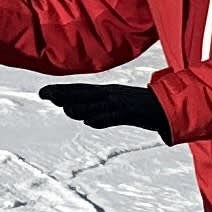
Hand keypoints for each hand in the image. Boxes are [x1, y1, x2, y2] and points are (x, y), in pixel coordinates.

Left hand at [39, 82, 170, 139]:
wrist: (167, 107)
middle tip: (43, 94)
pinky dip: (103, 119)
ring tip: (64, 109)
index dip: (61, 90)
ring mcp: (121, 103)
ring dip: (80, 107)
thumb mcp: (118, 107)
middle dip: (63, 94)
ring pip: (96, 105)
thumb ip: (101, 112)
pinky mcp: (131, 113)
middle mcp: (111, 94)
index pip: (80, 89)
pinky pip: (115, 116)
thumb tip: (86, 119)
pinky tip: (91, 121)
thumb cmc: (141, 107)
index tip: (43, 92)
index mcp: (107, 91)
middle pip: (83, 94)